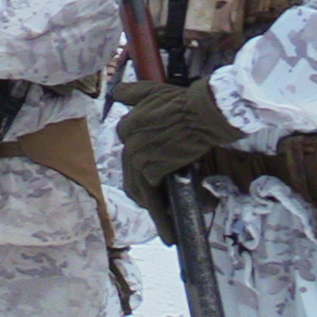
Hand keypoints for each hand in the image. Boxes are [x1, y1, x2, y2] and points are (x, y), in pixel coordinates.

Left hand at [112, 79, 243, 243]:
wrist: (200, 113)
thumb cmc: (179, 101)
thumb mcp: (150, 90)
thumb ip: (130, 93)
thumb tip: (116, 92)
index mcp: (127, 125)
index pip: (128, 145)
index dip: (138, 157)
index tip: (147, 166)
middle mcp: (130, 142)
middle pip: (129, 170)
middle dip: (139, 187)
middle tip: (149, 202)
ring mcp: (141, 157)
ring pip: (138, 186)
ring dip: (147, 205)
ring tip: (158, 221)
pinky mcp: (155, 169)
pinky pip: (152, 193)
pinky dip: (158, 212)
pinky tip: (167, 226)